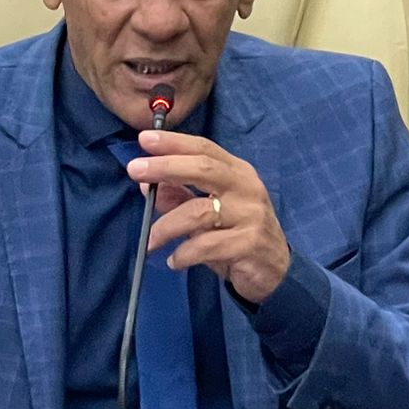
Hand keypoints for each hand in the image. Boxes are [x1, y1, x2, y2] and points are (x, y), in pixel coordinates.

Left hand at [125, 130, 291, 304]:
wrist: (274, 270)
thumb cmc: (237, 234)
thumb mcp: (207, 212)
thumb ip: (179, 196)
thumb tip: (145, 184)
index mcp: (237, 173)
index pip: (204, 149)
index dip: (174, 142)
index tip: (145, 138)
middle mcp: (246, 188)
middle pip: (203, 169)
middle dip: (166, 167)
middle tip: (134, 169)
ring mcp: (250, 215)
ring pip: (199, 212)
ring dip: (166, 227)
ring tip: (150, 242)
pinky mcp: (249, 244)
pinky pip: (206, 245)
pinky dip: (184, 254)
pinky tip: (174, 261)